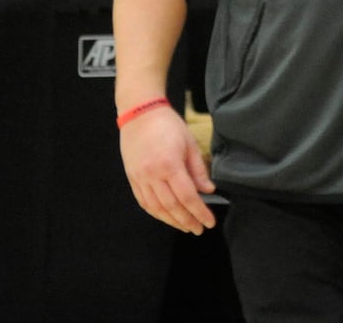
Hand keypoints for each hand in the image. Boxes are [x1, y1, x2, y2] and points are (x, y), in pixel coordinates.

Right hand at [119, 104, 216, 234]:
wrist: (140, 113)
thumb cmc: (168, 125)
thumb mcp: (189, 143)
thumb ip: (198, 169)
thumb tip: (209, 190)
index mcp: (169, 164)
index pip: (188, 196)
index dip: (200, 212)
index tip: (210, 222)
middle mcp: (153, 175)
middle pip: (172, 206)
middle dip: (187, 221)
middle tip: (199, 229)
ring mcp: (140, 178)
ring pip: (157, 208)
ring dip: (172, 221)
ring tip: (185, 227)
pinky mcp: (132, 178)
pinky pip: (144, 202)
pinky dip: (156, 213)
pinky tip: (166, 217)